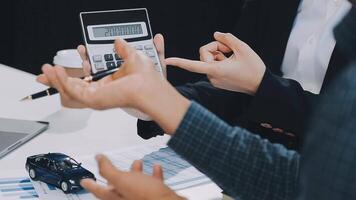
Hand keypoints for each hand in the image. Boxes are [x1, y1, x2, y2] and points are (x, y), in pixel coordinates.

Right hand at [37, 37, 189, 133]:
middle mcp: (101, 92)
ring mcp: (96, 98)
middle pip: (74, 87)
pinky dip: (63, 81)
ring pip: (70, 90)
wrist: (149, 86)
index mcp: (108, 84)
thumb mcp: (132, 56)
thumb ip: (123, 50)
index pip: (85, 81)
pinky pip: (73, 92)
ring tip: (48, 69)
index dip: (73, 73)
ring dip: (57, 79)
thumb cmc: (145, 77)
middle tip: (48, 70)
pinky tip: (57, 72)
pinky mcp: (93, 99)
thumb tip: (118, 42)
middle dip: (59, 79)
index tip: (64, 66)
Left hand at [81, 155, 184, 199]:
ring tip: (138, 163)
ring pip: (135, 185)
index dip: (90, 184)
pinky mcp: (155, 197)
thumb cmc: (147, 197)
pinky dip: (153, 176)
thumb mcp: (123, 180)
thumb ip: (108, 169)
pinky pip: (152, 185)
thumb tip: (97, 158)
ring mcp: (141, 199)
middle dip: (115, 175)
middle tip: (111, 168)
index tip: (84, 181)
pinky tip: (156, 168)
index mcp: (115, 198)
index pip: (98, 190)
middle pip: (117, 188)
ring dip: (136, 172)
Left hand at [166, 32, 265, 94]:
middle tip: (230, 49)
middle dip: (215, 48)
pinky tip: (232, 63)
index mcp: (216, 70)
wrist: (261, 85)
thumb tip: (216, 34)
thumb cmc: (253, 69)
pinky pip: (213, 65)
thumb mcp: (243, 48)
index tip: (167, 61)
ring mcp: (214, 80)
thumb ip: (227, 38)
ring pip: (209, 59)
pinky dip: (221, 61)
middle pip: (204, 54)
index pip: (193, 65)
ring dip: (219, 54)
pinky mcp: (217, 81)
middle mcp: (212, 77)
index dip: (179, 62)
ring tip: (233, 57)